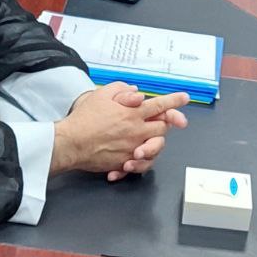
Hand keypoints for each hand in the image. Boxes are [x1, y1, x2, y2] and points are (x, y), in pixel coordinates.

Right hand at [52, 82, 189, 181]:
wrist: (71, 142)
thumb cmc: (84, 118)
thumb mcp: (102, 94)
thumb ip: (122, 90)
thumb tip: (136, 93)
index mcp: (133, 113)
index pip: (160, 105)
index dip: (175, 100)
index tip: (184, 98)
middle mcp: (136, 131)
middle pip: (162, 128)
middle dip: (166, 124)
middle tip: (163, 121)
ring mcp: (131, 148)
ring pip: (155, 147)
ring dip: (154, 143)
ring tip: (145, 141)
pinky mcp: (123, 162)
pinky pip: (139, 165)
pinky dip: (138, 163)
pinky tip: (130, 160)